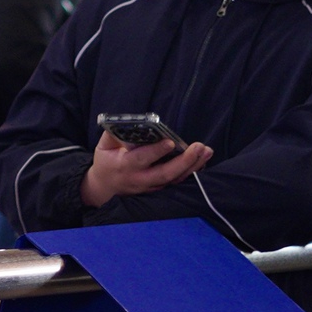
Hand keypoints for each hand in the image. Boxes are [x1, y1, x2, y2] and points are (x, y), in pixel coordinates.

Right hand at [79, 131, 210, 207]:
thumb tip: (129, 121)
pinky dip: (191, 172)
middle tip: (199, 147)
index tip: (170, 142)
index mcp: (124, 166)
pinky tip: (202, 160)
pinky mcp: (158, 189)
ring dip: (193, 166)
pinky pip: (177, 182)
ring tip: (206, 151)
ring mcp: (151, 187)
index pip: (141, 159)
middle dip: (184, 161)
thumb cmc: (106, 162)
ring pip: (174, 179)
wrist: (105, 188)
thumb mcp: (104, 147)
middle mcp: (140, 179)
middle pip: (165, 174)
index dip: (156, 151)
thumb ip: (114, 133)